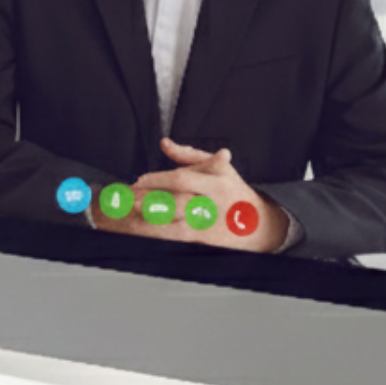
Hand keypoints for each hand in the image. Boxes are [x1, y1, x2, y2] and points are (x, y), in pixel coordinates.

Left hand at [90, 138, 286, 252]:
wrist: (259, 223)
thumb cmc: (233, 190)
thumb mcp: (218, 167)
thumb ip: (188, 155)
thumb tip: (164, 143)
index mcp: (216, 181)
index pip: (183, 179)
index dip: (159, 180)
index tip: (139, 180)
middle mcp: (212, 204)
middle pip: (175, 203)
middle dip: (148, 201)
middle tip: (126, 199)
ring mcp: (208, 225)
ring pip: (173, 225)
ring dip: (148, 222)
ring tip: (126, 217)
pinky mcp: (204, 241)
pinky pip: (177, 240)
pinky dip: (158, 236)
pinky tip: (141, 232)